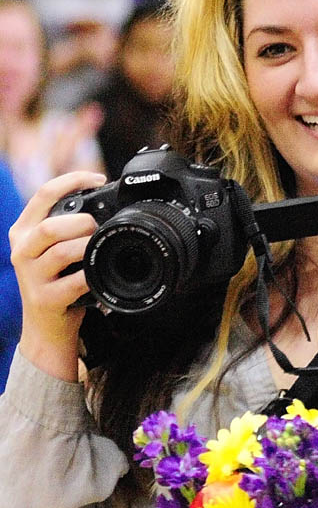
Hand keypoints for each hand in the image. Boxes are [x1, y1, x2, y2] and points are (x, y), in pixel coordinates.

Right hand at [9, 171, 105, 381]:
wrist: (47, 328)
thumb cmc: (59, 283)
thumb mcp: (55, 250)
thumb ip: (68, 226)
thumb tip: (105, 201)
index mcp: (24, 232)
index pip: (42, 194)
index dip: (71, 180)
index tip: (98, 178)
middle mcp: (21, 251)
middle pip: (50, 226)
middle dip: (82, 223)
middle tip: (98, 229)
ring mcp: (30, 276)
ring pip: (61, 252)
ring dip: (87, 248)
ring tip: (99, 251)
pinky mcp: (45, 299)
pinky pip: (74, 281)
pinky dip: (92, 276)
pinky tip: (100, 275)